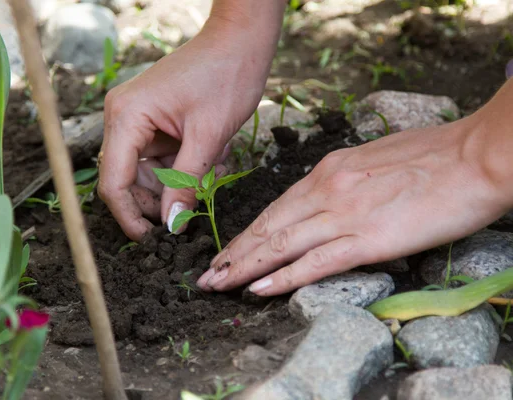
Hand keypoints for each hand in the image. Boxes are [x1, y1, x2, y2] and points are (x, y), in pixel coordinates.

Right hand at [97, 14, 280, 240]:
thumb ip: (186, 184)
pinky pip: (160, 158)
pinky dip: (182, 168)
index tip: (151, 241)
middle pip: (127, 179)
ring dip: (175, 183)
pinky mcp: (154, 120)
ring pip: (146, 172)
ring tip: (209, 175)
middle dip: (158, 199)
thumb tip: (172, 225)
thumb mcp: (208, 137)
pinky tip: (210, 160)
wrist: (240, 40)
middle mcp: (123, 117)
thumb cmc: (226, 77)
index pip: (113, 182)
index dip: (129, 216)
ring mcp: (137, 118)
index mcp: (126, 117)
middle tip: (191, 209)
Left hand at [197, 116, 512, 295]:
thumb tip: (329, 196)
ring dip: (244, 267)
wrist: (475, 157)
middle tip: (207, 273)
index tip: (228, 249)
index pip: (276, 206)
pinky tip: (258, 289)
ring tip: (217, 284)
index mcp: (329, 169)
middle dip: (234, 252)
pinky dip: (282, 277)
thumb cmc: (434, 156)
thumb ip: (345, 179)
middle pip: (268, 226)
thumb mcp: (374, 159)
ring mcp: (344, 213)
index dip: (248, 231)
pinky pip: (314, 262)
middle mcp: (327, 189)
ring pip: (280, 244)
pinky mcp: (367, 238)